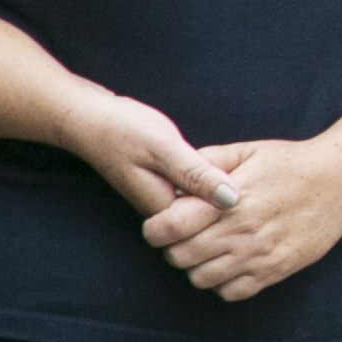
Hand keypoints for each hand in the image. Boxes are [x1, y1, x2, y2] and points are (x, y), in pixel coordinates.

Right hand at [56, 86, 244, 222]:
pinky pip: (197, 190)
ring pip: (206, 203)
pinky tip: (219, 162)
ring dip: (223, 185)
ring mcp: (164, 200)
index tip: (251, 180)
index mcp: (166, 209)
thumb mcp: (164, 148)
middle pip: (212, 216)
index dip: (237, 201)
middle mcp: (165, 212)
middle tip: (245, 171)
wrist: (90, 119)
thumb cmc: (123, 130)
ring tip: (237, 165)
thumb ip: (197, 174)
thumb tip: (232, 200)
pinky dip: (211, 177)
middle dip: (232, 195)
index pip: (214, 221)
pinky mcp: (166, 188)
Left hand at [140, 136, 341, 300]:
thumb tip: (175, 177)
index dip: (155, 228)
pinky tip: (230, 263)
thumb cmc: (292, 163)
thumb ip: (208, 162)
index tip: (160, 224)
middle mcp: (243, 231)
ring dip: (197, 266)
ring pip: (201, 278)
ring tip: (208, 249)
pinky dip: (223, 283)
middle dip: (174, 247)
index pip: (170, 227)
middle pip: (180, 257)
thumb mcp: (249, 151)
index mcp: (230, 199)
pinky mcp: (276, 270)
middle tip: (185, 236)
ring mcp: (260, 254)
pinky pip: (231, 292)